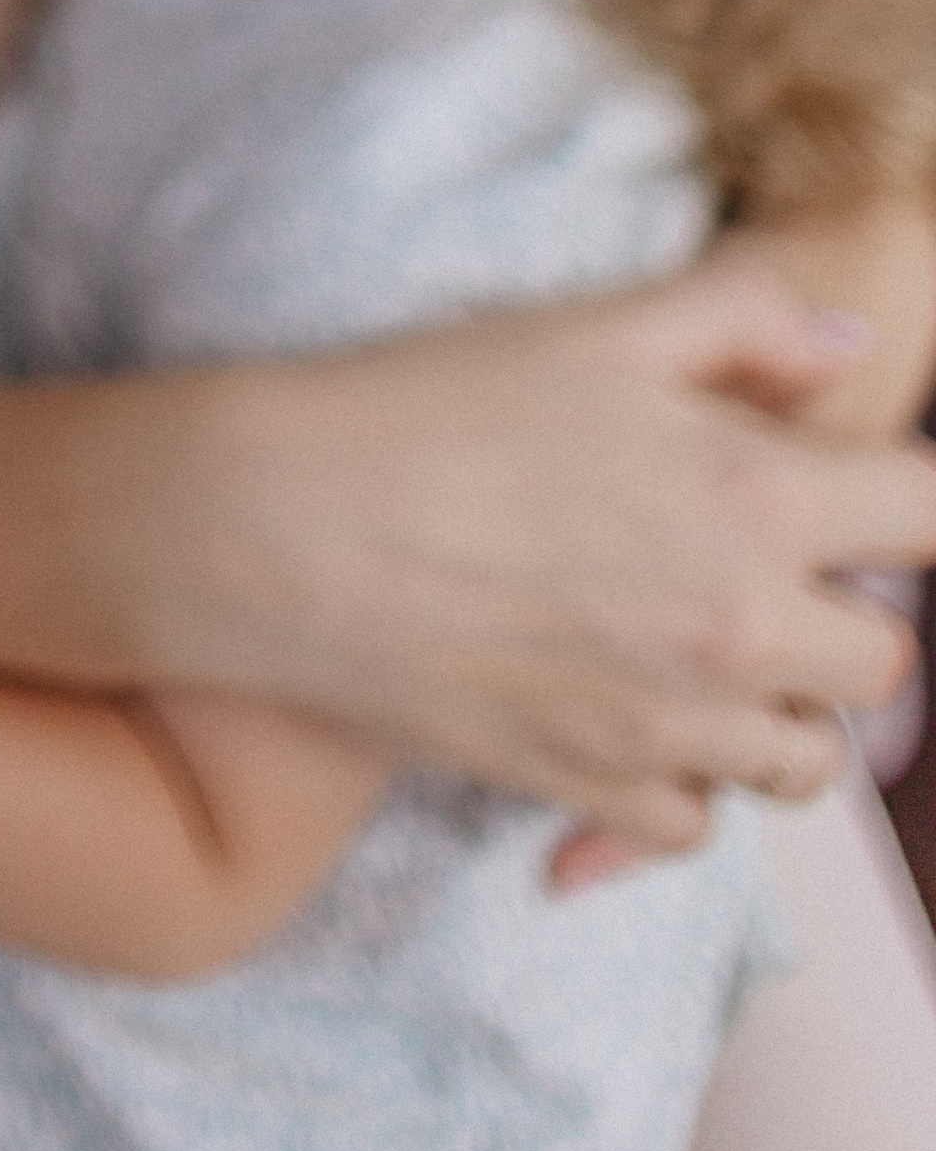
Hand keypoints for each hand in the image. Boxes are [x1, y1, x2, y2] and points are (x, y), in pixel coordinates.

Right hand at [180, 254, 935, 848]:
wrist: (279, 525)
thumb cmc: (428, 405)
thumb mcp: (590, 328)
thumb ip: (739, 322)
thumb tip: (847, 348)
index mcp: (757, 495)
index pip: (928, 518)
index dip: (909, 507)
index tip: (868, 501)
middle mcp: (740, 626)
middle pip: (885, 662)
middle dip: (840, 612)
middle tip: (760, 565)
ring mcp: (671, 727)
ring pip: (804, 761)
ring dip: (773, 707)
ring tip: (692, 643)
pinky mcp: (592, 791)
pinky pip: (698, 827)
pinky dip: (679, 783)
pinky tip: (622, 715)